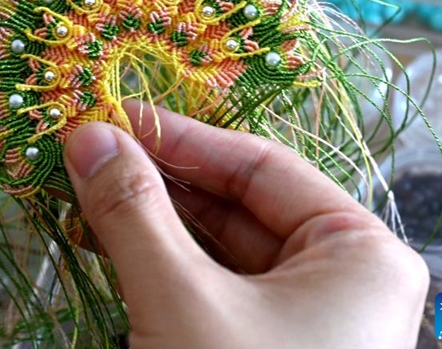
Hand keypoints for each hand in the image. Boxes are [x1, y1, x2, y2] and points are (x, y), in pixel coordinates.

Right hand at [63, 104, 427, 348]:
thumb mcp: (183, 302)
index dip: (182, 138)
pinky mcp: (257, 345)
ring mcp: (296, 316)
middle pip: (233, 203)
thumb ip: (135, 213)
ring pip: (212, 244)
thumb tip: (87, 137)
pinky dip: (153, 260)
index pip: (260, 166)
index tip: (114, 116)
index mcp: (356, 251)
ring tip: (84, 190)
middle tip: (87, 154)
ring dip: (147, 218)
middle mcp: (334, 277)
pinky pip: (203, 284)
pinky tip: (105, 237)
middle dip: (156, 180)